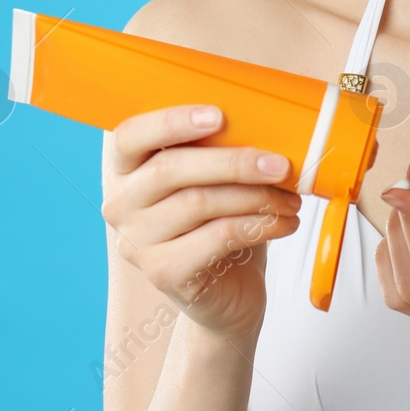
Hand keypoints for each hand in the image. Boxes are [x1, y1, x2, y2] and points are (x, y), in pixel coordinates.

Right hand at [101, 103, 302, 339]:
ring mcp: (136, 241)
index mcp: (125, 169)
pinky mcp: (161, 272)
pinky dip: (258, 226)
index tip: (218, 116)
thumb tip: (261, 117)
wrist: (227, 294)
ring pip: (198, 203)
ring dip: (255, 197)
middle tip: (280, 165)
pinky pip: (215, 237)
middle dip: (233, 162)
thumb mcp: (215, 179)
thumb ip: (218, 148)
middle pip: (170, 169)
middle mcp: (120, 203)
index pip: (130, 136)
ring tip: (290, 199)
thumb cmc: (220, 223)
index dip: (171, 122)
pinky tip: (283, 224)